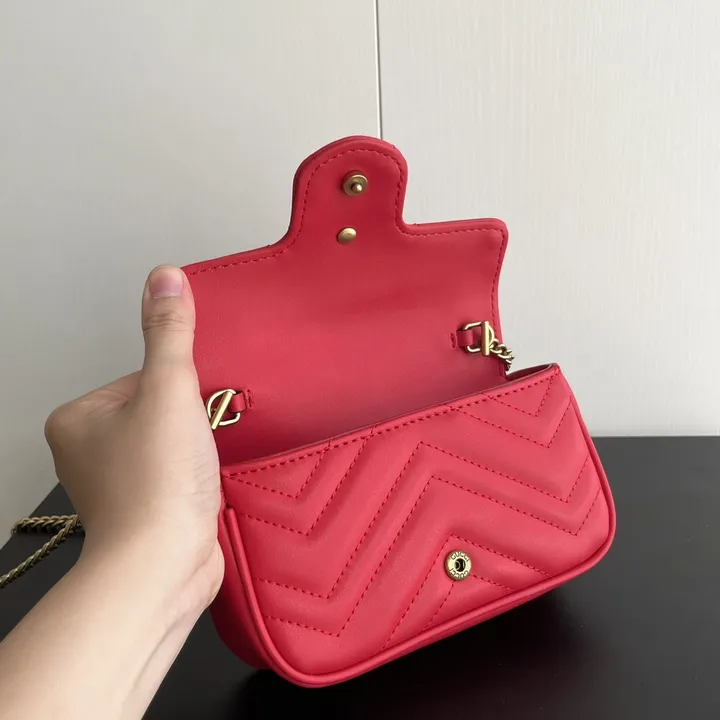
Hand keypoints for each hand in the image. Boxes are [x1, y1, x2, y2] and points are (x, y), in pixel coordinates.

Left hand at [44, 265, 222, 610]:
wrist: (165, 567)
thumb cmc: (155, 487)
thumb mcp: (168, 391)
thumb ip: (169, 334)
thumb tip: (164, 278)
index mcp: (77, 418)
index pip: (143, 375)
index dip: (179, 388)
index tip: (185, 413)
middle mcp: (89, 449)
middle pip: (161, 406)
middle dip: (191, 418)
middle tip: (193, 444)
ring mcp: (118, 480)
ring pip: (174, 438)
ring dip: (199, 445)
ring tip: (198, 468)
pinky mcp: (146, 503)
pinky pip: (180, 468)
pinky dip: (198, 471)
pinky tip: (203, 484)